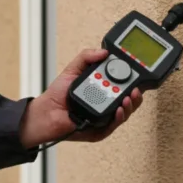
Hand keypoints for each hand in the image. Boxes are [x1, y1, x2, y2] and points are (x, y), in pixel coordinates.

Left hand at [18, 48, 143, 147]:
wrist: (46, 112)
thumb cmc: (57, 94)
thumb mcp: (73, 69)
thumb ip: (87, 57)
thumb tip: (104, 52)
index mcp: (103, 90)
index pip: (123, 86)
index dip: (132, 81)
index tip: (135, 75)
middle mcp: (106, 104)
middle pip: (129, 101)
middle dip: (136, 95)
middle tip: (135, 89)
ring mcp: (104, 118)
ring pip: (125, 114)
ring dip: (130, 106)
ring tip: (128, 98)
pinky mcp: (100, 130)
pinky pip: (113, 125)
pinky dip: (118, 117)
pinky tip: (118, 110)